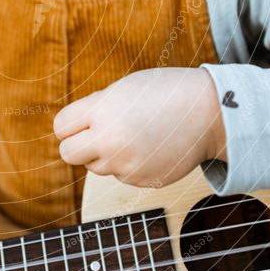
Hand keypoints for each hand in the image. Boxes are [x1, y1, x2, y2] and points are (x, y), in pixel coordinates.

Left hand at [53, 67, 226, 187]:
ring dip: (105, 155)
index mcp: (103, 110)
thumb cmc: (165, 93)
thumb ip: (94, 109)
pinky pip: (119, 175)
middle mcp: (110, 140)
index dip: (70, 124)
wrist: (208, 113)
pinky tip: (149, 147)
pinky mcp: (140, 180)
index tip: (82, 121)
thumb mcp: (123, 90)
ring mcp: (125, 164)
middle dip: (77, 145)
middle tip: (96, 135)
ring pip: (94, 167)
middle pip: (68, 154)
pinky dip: (128, 164)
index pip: (61, 127)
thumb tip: (68, 131)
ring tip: (133, 135)